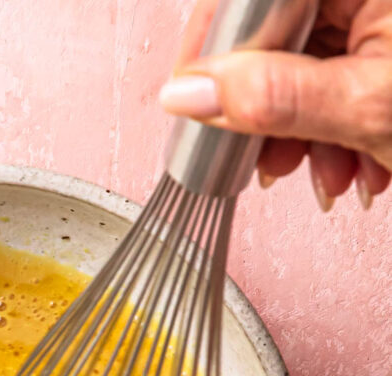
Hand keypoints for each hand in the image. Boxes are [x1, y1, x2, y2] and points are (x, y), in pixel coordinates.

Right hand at [158, 0, 391, 209]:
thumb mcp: (367, 109)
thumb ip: (276, 98)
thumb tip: (189, 94)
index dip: (216, 48)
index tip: (197, 99)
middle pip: (274, 36)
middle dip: (271, 110)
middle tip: (270, 153)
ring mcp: (371, 16)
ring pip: (297, 66)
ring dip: (302, 134)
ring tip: (331, 171)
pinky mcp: (377, 45)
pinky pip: (327, 79)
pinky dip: (330, 129)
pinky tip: (351, 161)